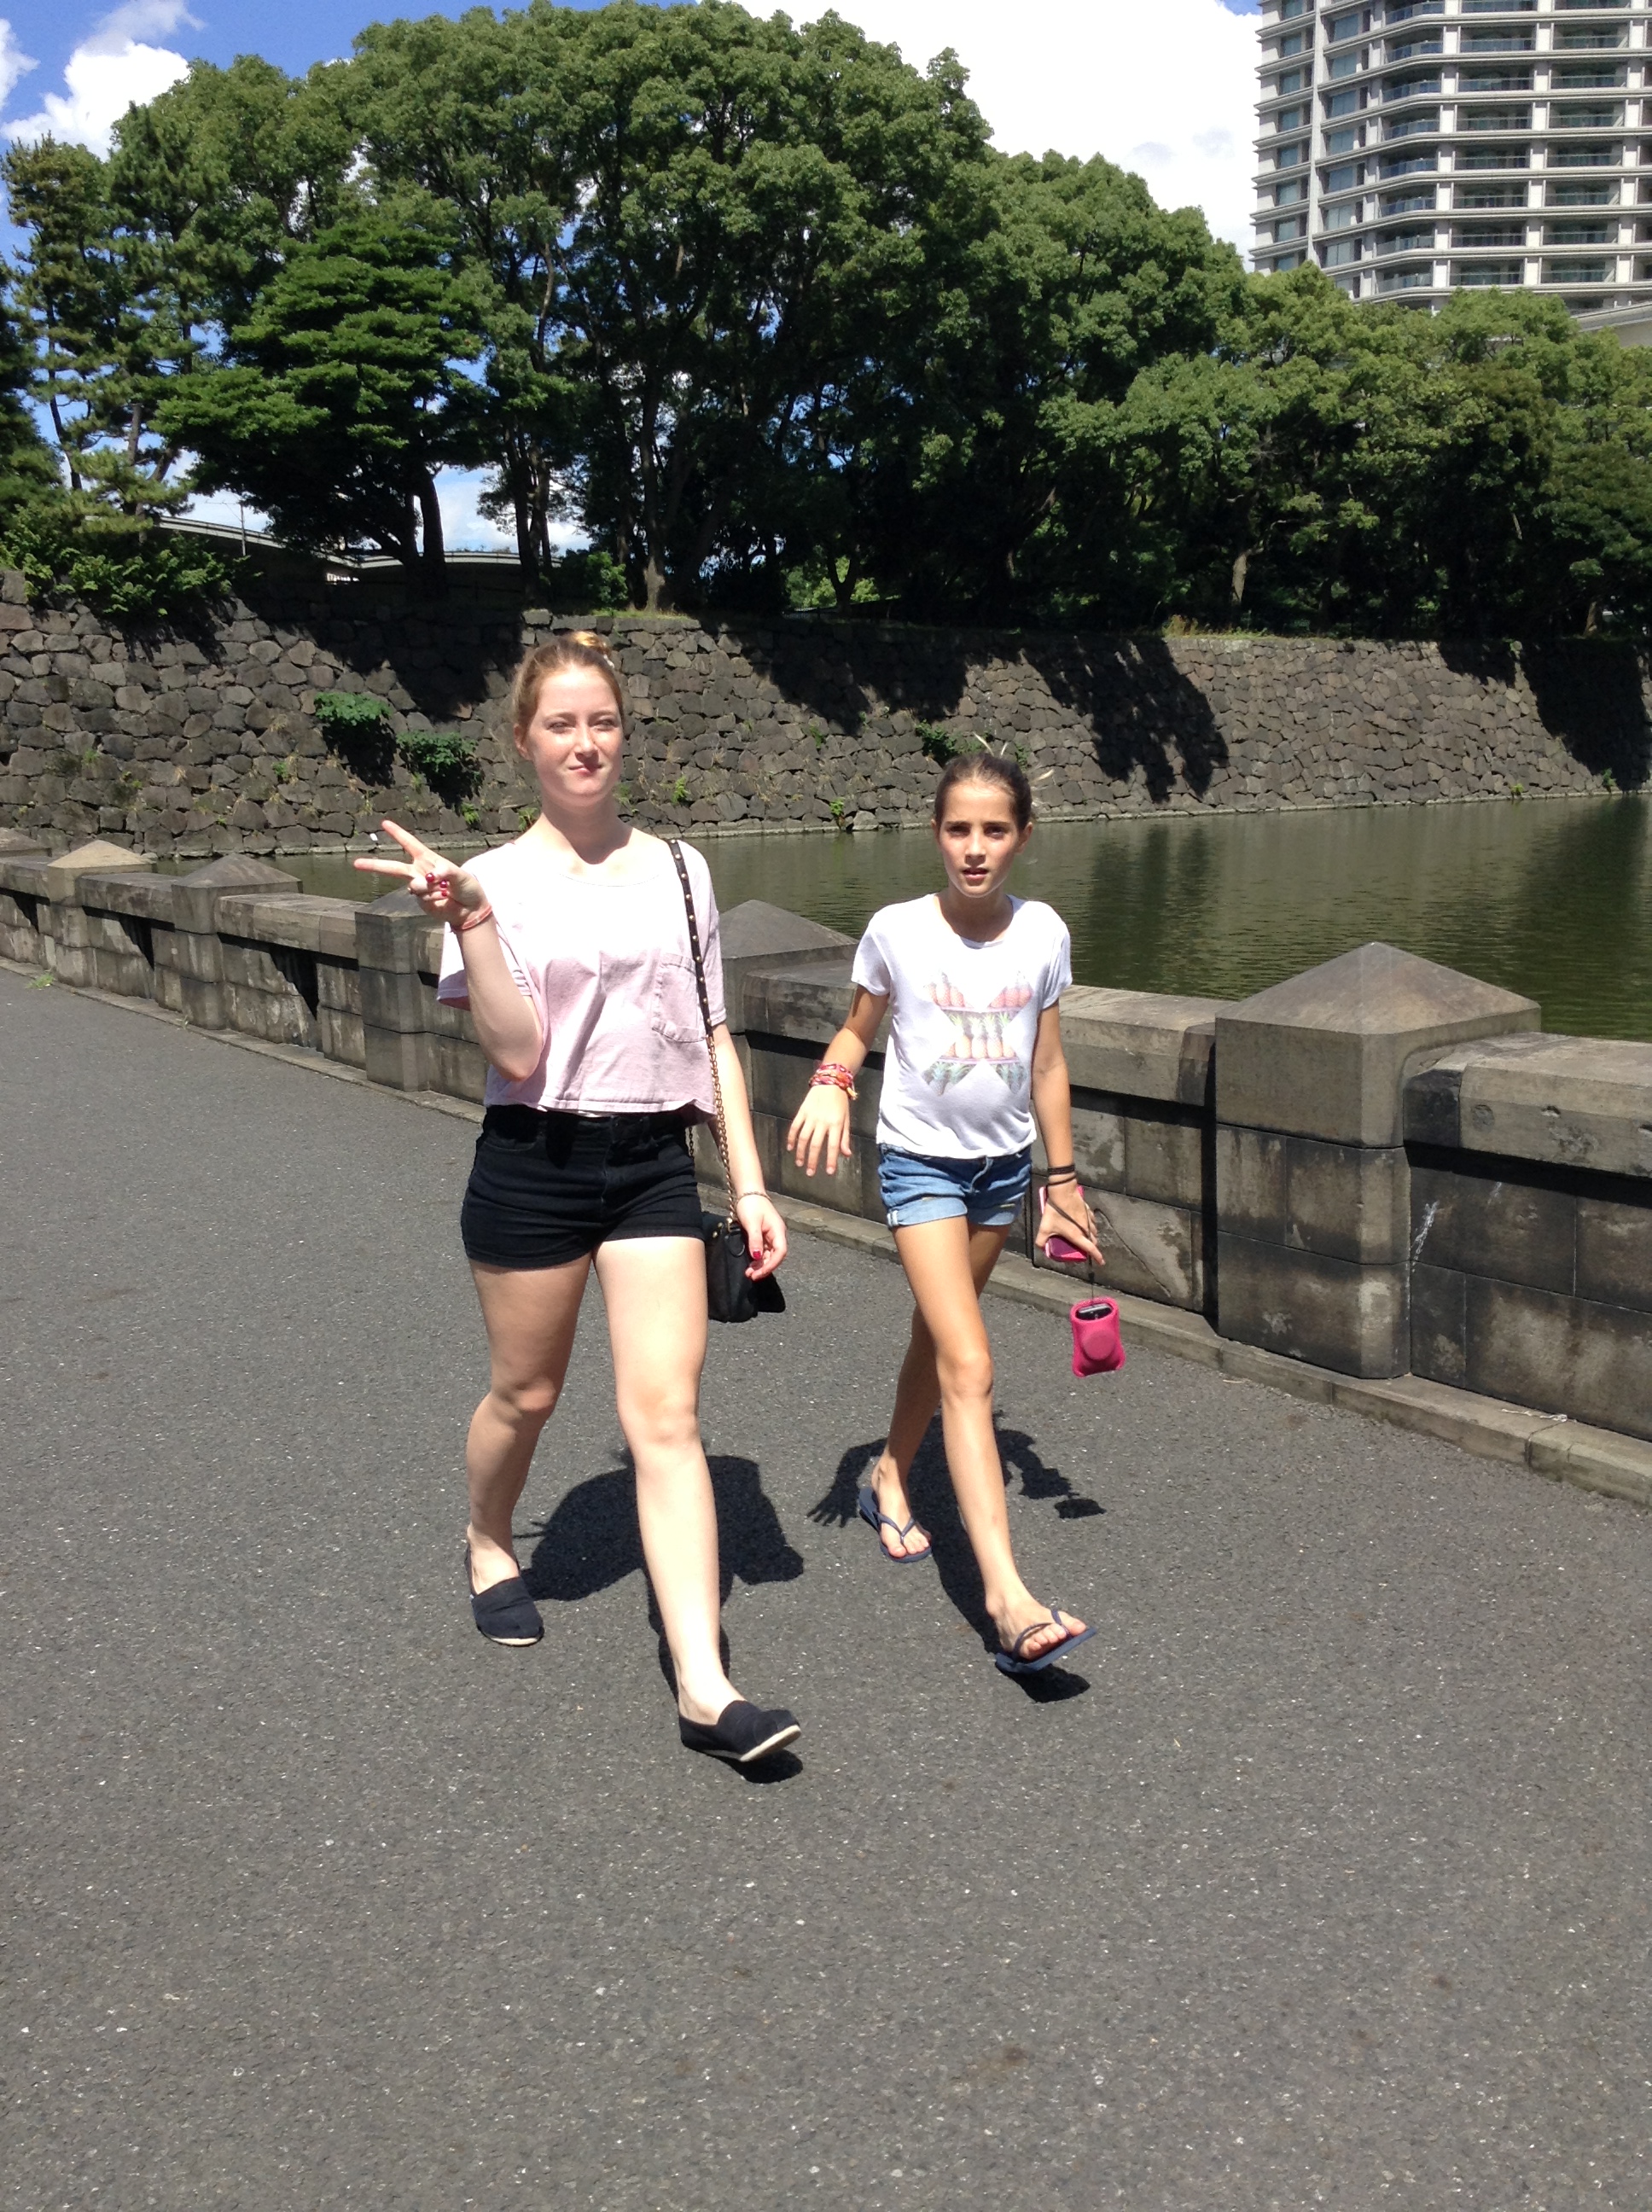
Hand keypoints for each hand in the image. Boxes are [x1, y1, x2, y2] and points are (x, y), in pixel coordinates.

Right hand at [353, 819, 484, 923]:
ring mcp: (419, 888)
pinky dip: (433, 898)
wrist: (470, 909)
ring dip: (428, 888)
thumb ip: (444, 872)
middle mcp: (420, 871)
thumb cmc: (467, 887)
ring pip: (413, 885)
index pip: (410, 844)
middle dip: (374, 865)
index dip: (398, 834)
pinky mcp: (421, 902)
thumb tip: (428, 878)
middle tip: (356, 864)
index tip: (384, 823)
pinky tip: (443, 899)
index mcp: (428, 859)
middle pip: (393, 868)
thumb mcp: (460, 875)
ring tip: (445, 891)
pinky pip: (422, 897)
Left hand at [735, 1193, 787, 1279]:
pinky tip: (751, 1264)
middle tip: (752, 1276)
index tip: (759, 1273)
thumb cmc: (751, 1205)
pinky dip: (758, 1259)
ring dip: (761, 1265)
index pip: (781, 1252)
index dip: (772, 1265)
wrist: (747, 1193)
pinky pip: (763, 1251)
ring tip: (749, 1272)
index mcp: (778, 1231)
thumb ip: (755, 1240)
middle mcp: (777, 1235)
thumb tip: (756, 1257)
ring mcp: (770, 1236)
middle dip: (765, 1267)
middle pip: (775, 1256)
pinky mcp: (764, 1237)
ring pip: (769, 1255)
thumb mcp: (752, 1223)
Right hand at [786, 1084, 851, 1177]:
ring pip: (803, 1138)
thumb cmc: (840, 1102)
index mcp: (836, 1124)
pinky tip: (790, 1148)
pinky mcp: (802, 1111)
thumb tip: (846, 1154)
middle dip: (813, 1161)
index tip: (829, 1172)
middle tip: (810, 1173)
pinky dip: (791, 1138)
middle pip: (816, 1145)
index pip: (833, 1146)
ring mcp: (811, 1116)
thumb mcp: (846, 1119)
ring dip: (800, 1152)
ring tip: (799, 1163)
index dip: (831, 1160)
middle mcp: (823, 1121)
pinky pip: (795, 1126)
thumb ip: (845, 1138)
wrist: (830, 1081)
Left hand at [1036, 1181, 1105, 1267]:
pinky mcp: (1088, 1210)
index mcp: (1077, 1235)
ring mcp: (1088, 1219)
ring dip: (1091, 1235)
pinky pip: (1092, 1220)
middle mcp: (1086, 1228)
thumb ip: (1041, 1240)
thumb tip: (1041, 1248)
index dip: (1097, 1257)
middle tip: (1084, 1248)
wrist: (1063, 1191)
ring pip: (1094, 1231)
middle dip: (1091, 1246)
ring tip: (1084, 1236)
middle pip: (1093, 1241)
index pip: (1091, 1249)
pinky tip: (1085, 1223)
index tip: (1102, 1262)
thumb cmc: (1055, 1210)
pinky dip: (1090, 1224)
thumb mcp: (1045, 1227)